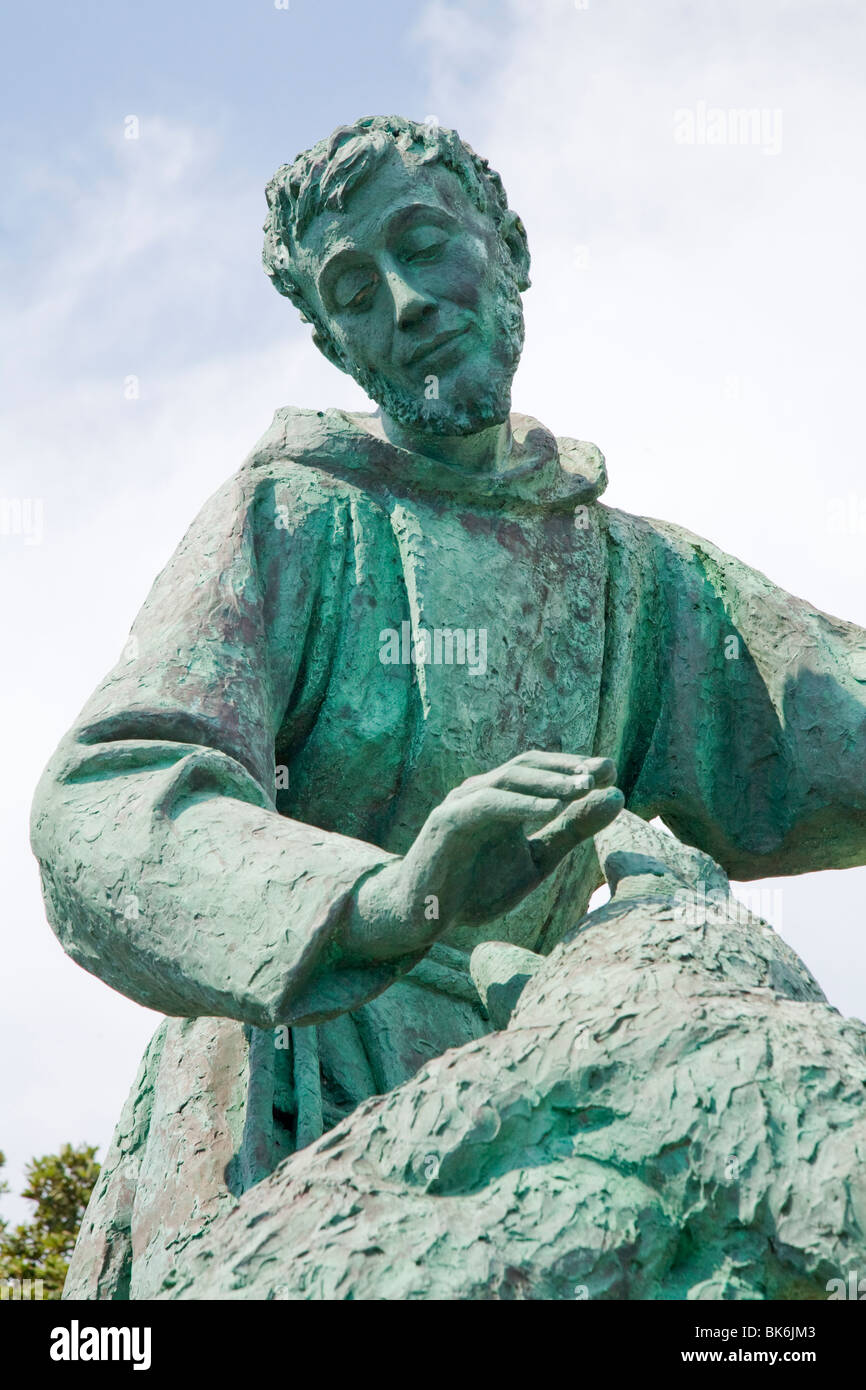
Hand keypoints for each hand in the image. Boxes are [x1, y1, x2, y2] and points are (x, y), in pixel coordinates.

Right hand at [343, 751, 622, 960]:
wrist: (420, 917)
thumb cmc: (476, 889)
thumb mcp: (537, 861)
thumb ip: (572, 831)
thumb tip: (617, 796)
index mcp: (502, 799)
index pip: (541, 770)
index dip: (574, 768)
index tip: (611, 771)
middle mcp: (481, 792)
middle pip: (527, 766)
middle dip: (566, 769)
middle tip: (602, 772)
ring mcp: (461, 803)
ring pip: (508, 779)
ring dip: (548, 782)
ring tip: (583, 788)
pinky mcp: (446, 822)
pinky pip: (487, 805)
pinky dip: (520, 804)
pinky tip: (551, 809)